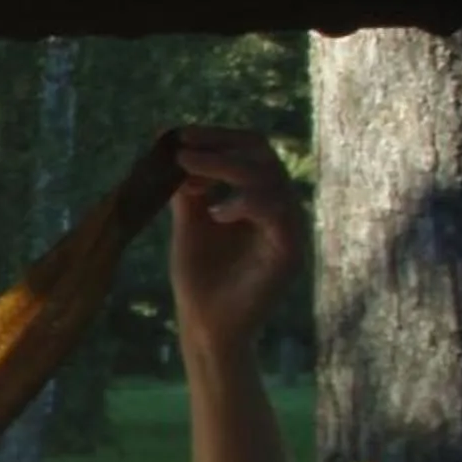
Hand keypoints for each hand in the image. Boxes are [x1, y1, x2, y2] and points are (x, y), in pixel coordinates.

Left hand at [167, 126, 304, 365]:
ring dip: (226, 168)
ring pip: (270, 178)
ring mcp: (288, 228)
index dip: (218, 137)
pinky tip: (215, 213)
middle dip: (220, 147)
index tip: (181, 134)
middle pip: (263, 155)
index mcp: (259, 197)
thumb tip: (172, 143)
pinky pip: (278, 212)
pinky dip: (245, 204)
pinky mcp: (289, 252)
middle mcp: (280, 207)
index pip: (250, 150)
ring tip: (190, 176)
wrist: (207, 327)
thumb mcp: (189, 223)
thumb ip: (188, 188)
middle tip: (183, 151)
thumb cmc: (200, 279)